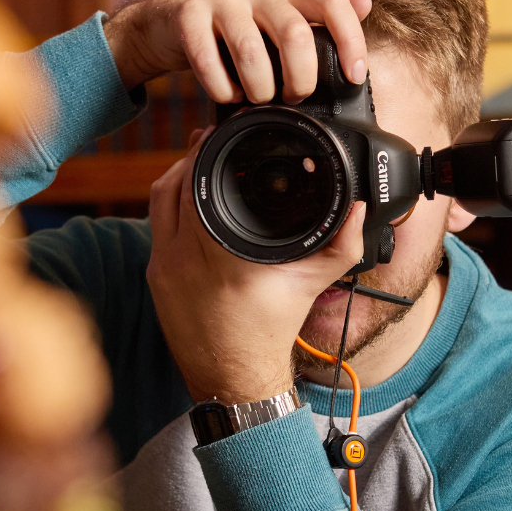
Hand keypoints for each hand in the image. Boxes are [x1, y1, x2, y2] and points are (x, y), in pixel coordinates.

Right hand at [103, 0, 371, 104]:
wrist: (171, 23)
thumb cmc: (233, 33)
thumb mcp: (279, 25)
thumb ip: (320, 20)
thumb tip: (366, 4)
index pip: (332, 5)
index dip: (350, 40)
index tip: (355, 77)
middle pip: (295, 33)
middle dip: (300, 77)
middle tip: (294, 98)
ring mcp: (223, 0)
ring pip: (251, 51)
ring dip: (257, 88)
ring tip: (256, 100)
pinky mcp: (189, 15)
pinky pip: (207, 58)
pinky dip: (219, 87)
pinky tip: (225, 96)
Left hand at [147, 130, 366, 403]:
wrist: (234, 376)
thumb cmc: (272, 331)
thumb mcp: (311, 284)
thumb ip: (341, 244)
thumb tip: (356, 208)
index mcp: (222, 256)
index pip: (198, 184)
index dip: (204, 151)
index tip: (216, 134)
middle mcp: (185, 259)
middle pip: (172, 185)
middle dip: (189, 158)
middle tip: (208, 142)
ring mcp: (164, 268)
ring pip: (157, 202)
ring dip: (175, 179)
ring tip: (197, 164)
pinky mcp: (155, 278)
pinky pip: (156, 227)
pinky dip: (170, 208)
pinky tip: (189, 201)